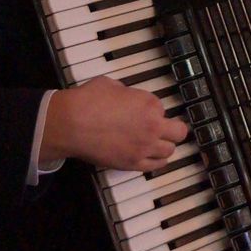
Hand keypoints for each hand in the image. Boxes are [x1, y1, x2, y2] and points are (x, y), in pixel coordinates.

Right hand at [40, 76, 187, 173]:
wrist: (72, 123)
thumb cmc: (88, 100)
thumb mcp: (111, 84)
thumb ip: (126, 92)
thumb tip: (126, 98)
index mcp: (150, 104)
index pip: (162, 108)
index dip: (152, 110)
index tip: (143, 111)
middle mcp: (153, 127)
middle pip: (178, 132)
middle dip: (173, 129)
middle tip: (166, 129)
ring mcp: (144, 148)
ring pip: (169, 151)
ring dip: (165, 146)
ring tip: (158, 144)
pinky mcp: (133, 164)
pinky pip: (155, 166)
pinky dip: (157, 162)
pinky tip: (154, 158)